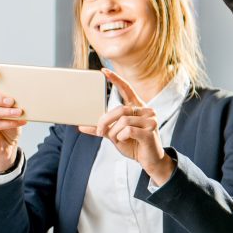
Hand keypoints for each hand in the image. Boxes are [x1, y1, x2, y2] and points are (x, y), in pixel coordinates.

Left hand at [79, 70, 172, 184]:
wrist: (150, 161)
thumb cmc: (134, 145)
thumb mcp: (115, 135)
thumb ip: (102, 129)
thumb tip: (82, 126)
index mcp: (138, 108)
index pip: (127, 89)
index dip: (116, 80)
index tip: (104, 71)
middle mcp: (146, 111)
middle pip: (119, 109)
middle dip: (105, 121)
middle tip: (100, 132)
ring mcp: (150, 120)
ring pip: (122, 121)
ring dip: (115, 133)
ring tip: (118, 140)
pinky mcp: (150, 131)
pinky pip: (128, 130)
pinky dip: (122, 137)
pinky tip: (127, 141)